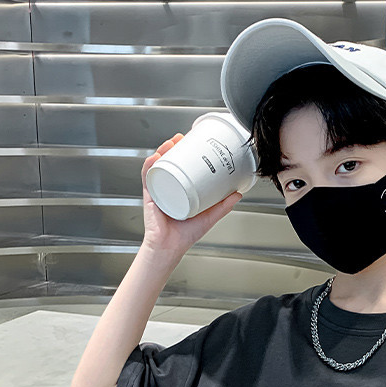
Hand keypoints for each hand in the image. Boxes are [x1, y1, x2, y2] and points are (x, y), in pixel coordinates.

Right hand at [140, 133, 241, 260]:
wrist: (171, 248)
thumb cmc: (185, 235)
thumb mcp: (209, 217)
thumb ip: (223, 206)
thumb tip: (238, 193)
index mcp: (180, 190)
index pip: (180, 167)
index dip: (184, 153)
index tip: (191, 142)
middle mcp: (168, 188)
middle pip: (168, 163)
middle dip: (172, 147)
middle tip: (180, 138)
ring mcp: (158, 191)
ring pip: (157, 166)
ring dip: (161, 151)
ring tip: (169, 144)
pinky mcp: (150, 197)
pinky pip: (147, 178)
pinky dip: (149, 167)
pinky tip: (154, 158)